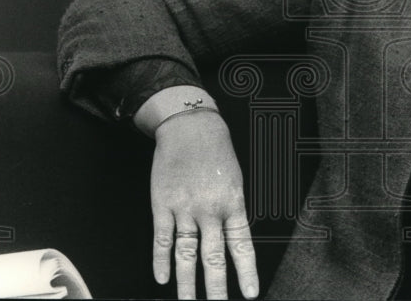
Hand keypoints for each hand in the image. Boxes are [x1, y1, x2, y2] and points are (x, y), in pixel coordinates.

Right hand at [151, 111, 257, 299]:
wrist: (190, 127)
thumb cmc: (216, 151)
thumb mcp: (235, 180)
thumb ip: (232, 211)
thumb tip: (232, 240)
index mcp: (233, 203)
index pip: (242, 246)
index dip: (246, 272)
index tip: (249, 294)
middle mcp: (210, 210)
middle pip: (213, 258)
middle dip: (216, 288)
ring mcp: (185, 208)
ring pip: (186, 254)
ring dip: (187, 283)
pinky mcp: (162, 204)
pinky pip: (162, 238)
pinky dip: (161, 260)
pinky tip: (161, 278)